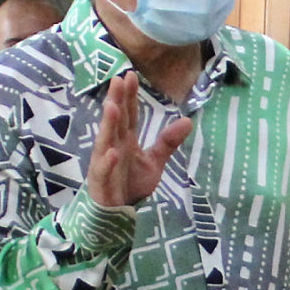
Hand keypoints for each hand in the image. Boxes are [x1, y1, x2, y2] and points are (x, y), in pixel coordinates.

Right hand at [84, 71, 193, 207]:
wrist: (116, 213)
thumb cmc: (130, 184)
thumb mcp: (154, 162)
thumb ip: (168, 142)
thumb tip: (188, 120)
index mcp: (126, 140)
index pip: (128, 115)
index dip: (129, 96)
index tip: (130, 75)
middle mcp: (113, 147)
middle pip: (115, 121)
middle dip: (116, 101)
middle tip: (118, 80)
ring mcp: (104, 163)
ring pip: (106, 141)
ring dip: (108, 125)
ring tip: (112, 106)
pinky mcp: (100, 182)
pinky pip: (103, 171)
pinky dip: (107, 162)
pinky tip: (113, 151)